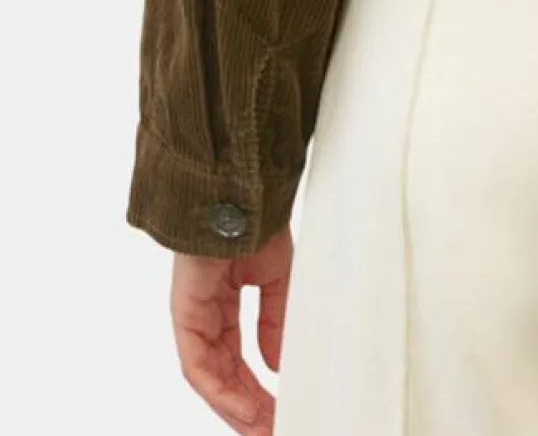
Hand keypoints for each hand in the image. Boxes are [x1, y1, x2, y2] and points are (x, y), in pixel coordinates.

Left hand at [170, 225, 292, 433]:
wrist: (243, 197)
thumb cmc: (257, 225)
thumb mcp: (276, 278)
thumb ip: (274, 321)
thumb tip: (275, 363)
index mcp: (226, 303)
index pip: (238, 359)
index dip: (257, 388)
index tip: (279, 409)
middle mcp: (207, 315)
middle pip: (225, 375)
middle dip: (249, 407)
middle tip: (273, 429)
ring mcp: (194, 318)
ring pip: (212, 378)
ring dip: (236, 408)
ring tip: (262, 429)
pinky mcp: (186, 318)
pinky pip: (199, 368)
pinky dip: (221, 392)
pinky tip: (243, 409)